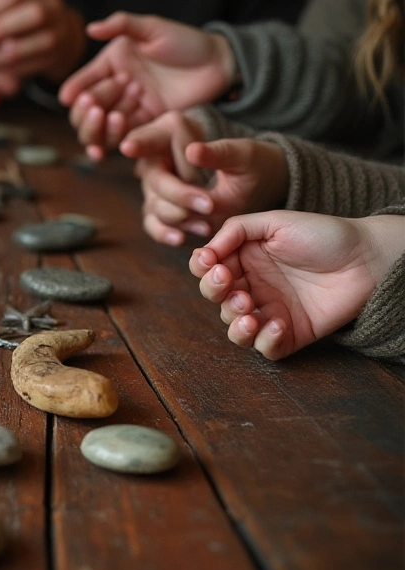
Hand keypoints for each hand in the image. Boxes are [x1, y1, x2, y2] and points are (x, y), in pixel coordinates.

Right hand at [59, 12, 236, 159]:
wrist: (221, 65)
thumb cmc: (188, 42)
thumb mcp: (154, 28)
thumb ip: (122, 24)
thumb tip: (89, 28)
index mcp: (114, 63)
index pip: (85, 79)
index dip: (74, 90)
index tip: (70, 98)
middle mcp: (117, 86)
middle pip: (86, 108)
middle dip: (84, 111)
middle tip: (96, 108)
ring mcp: (130, 107)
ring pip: (100, 126)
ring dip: (95, 129)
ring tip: (108, 120)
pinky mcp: (146, 124)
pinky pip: (121, 137)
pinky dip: (110, 143)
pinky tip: (104, 150)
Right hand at [120, 112, 287, 245]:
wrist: (254, 183)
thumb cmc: (250, 162)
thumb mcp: (244, 154)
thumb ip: (220, 153)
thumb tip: (191, 152)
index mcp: (172, 131)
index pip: (149, 137)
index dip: (139, 143)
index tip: (129, 148)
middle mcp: (156, 157)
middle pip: (155, 180)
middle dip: (180, 195)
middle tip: (210, 204)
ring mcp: (154, 184)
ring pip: (154, 204)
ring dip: (180, 216)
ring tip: (208, 223)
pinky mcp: (158, 207)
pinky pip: (152, 222)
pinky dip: (164, 232)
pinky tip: (181, 237)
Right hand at [190, 211, 404, 359]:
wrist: (366, 258)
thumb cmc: (322, 235)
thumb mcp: (275, 222)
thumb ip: (235, 229)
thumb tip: (205, 250)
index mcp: (245, 261)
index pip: (209, 269)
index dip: (202, 268)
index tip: (211, 262)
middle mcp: (253, 287)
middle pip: (216, 299)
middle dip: (215, 293)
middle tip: (230, 284)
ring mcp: (271, 312)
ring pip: (235, 329)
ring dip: (234, 323)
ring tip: (249, 311)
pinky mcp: (290, 334)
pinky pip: (266, 348)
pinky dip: (265, 340)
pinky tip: (277, 324)